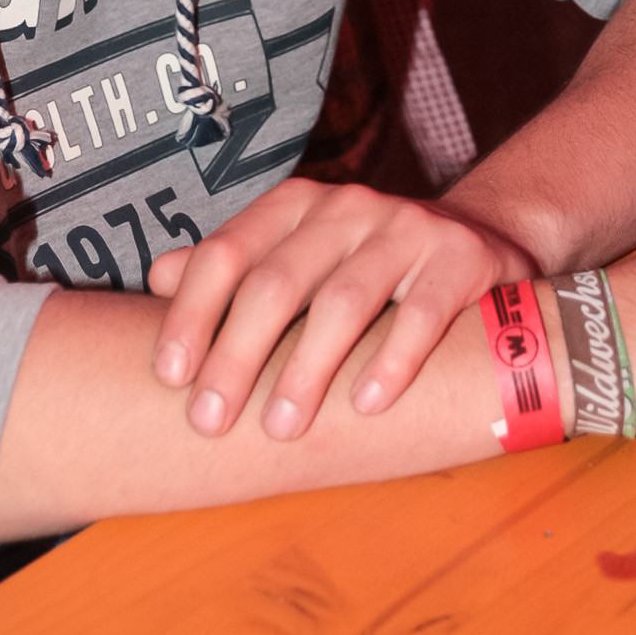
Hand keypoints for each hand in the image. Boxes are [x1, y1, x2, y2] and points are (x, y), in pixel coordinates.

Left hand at [147, 176, 536, 438]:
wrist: (479, 241)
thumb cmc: (367, 265)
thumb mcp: (299, 255)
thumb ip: (235, 267)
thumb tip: (156, 277)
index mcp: (297, 204)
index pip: (228, 252)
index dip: (192, 313)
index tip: (169, 376)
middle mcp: (347, 206)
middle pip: (278, 282)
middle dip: (237, 355)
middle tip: (210, 422)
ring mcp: (407, 227)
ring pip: (344, 299)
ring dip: (307, 370)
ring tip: (282, 429)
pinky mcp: (461, 258)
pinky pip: (421, 313)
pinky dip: (391, 361)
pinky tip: (365, 405)